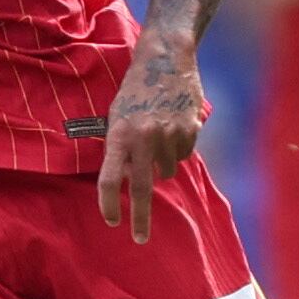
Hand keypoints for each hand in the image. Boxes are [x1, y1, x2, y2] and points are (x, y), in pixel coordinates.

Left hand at [97, 25, 205, 244]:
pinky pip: (184, 155)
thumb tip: (124, 181)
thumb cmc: (134, 90)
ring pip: (166, 171)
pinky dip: (178, 149)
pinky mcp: (190, 130)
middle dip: (140, 218)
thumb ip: (119, 148)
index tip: (112, 221)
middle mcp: (143, 138)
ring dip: (161, 165)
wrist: (164, 60)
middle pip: (140, 188)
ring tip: (157, 138)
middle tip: (139, 238)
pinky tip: (173, 127)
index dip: (108, 204)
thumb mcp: (117, 116)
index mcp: (119, 134)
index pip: (109, 179)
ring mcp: (169, 135)